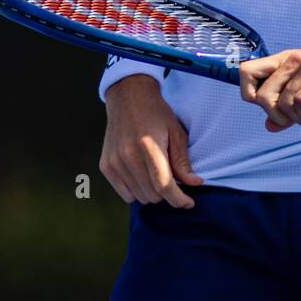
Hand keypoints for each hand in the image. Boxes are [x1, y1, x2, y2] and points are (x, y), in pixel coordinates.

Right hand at [99, 75, 202, 207]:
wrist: (127, 97)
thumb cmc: (156, 113)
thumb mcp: (175, 132)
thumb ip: (183, 161)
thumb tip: (195, 184)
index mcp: (148, 146)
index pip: (164, 185)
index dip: (179, 199)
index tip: (189, 203)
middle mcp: (127, 156)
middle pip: (152, 195)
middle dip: (166, 192)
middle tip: (171, 177)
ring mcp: (114, 162)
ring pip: (139, 197)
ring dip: (152, 192)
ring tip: (155, 173)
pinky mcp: (105, 166)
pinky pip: (124, 193)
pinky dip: (136, 190)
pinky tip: (142, 175)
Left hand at [239, 36, 300, 132]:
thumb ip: (289, 104)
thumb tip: (270, 125)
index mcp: (286, 59)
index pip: (246, 72)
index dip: (250, 94)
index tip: (269, 108)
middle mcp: (293, 59)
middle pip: (262, 96)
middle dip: (276, 116)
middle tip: (295, 120)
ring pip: (283, 103)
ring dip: (296, 120)